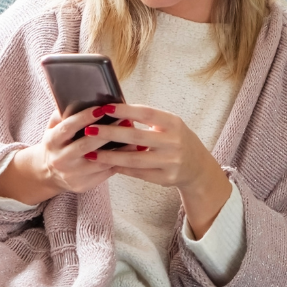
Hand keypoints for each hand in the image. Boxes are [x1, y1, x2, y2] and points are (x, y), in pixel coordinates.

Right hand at [0, 105, 134, 203]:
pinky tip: (133, 151)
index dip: (85, 117)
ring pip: (100, 161)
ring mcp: (72, 175)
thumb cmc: (57, 144)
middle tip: (125, 120)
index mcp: (51, 142)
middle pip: (86, 145)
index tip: (102, 108)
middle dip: (108, 132)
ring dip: (120, 148)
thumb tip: (81, 97)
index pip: (68, 128)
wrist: (47, 173)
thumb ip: (63, 114)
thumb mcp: (53, 128)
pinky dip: (121, 161)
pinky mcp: (83, 185)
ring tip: (135, 135)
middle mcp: (60, 159)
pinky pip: (106, 172)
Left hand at [82, 104, 231, 237]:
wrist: (197, 166)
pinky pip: (138, 173)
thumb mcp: (169, 125)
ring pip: (134, 159)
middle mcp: (174, 142)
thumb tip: (114, 110)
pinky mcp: (166, 178)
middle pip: (136, 137)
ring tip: (91, 152)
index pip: (146, 113)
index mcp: (174, 123)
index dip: (124, 110)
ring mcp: (170, 162)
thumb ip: (147, 119)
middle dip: (110, 133)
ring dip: (110, 156)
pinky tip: (106, 164)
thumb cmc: (176, 139)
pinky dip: (120, 168)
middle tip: (89, 130)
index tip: (104, 108)